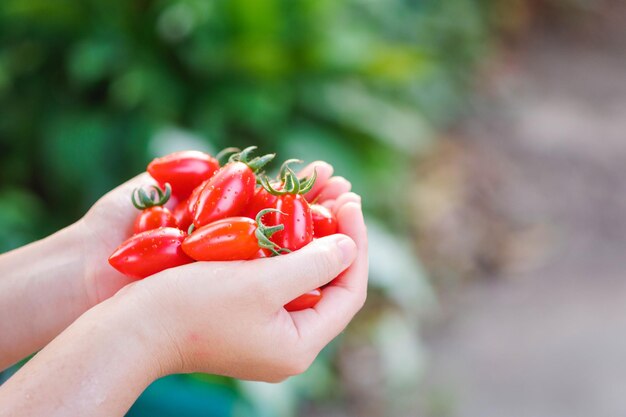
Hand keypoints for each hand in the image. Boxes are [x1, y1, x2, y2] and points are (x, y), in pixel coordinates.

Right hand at [120, 196, 367, 381]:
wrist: (130, 327)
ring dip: (314, 232)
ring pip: (303, 273)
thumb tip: (350, 246)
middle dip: (337, 233)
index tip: (352, 201)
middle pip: (329, 281)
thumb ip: (313, 265)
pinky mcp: (244, 313)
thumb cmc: (193, 306)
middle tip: (342, 189)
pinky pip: (278, 274)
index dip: (356, 244)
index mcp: (299, 343)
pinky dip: (287, 242)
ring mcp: (265, 329)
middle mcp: (287, 341)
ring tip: (324, 190)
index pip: (348, 291)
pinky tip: (288, 210)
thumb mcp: (262, 283)